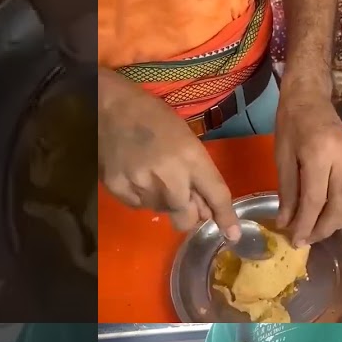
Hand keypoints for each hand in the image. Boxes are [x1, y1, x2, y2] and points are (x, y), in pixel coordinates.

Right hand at [98, 70, 239, 234]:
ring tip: (153, 174)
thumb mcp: (185, 138)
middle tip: (181, 194)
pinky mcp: (120, 190)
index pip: (216, 195)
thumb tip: (206, 210)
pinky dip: (142, 197)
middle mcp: (170, 177)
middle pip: (187, 218)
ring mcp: (143, 186)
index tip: (233, 235)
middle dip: (188, 213)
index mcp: (191, 158)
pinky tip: (136, 174)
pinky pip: (139, 207)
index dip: (226, 217)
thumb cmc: (153, 117)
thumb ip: (198, 173)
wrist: (109, 107)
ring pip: (163, 213)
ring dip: (164, 202)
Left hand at [273, 78, 341, 247]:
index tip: (295, 240)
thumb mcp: (282, 158)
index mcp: (319, 155)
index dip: (305, 225)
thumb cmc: (290, 124)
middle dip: (323, 229)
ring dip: (338, 223)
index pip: (316, 200)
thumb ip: (287, 193)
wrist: (310, 98)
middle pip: (339, 207)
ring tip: (318, 231)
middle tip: (306, 240)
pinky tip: (331, 216)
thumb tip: (286, 223)